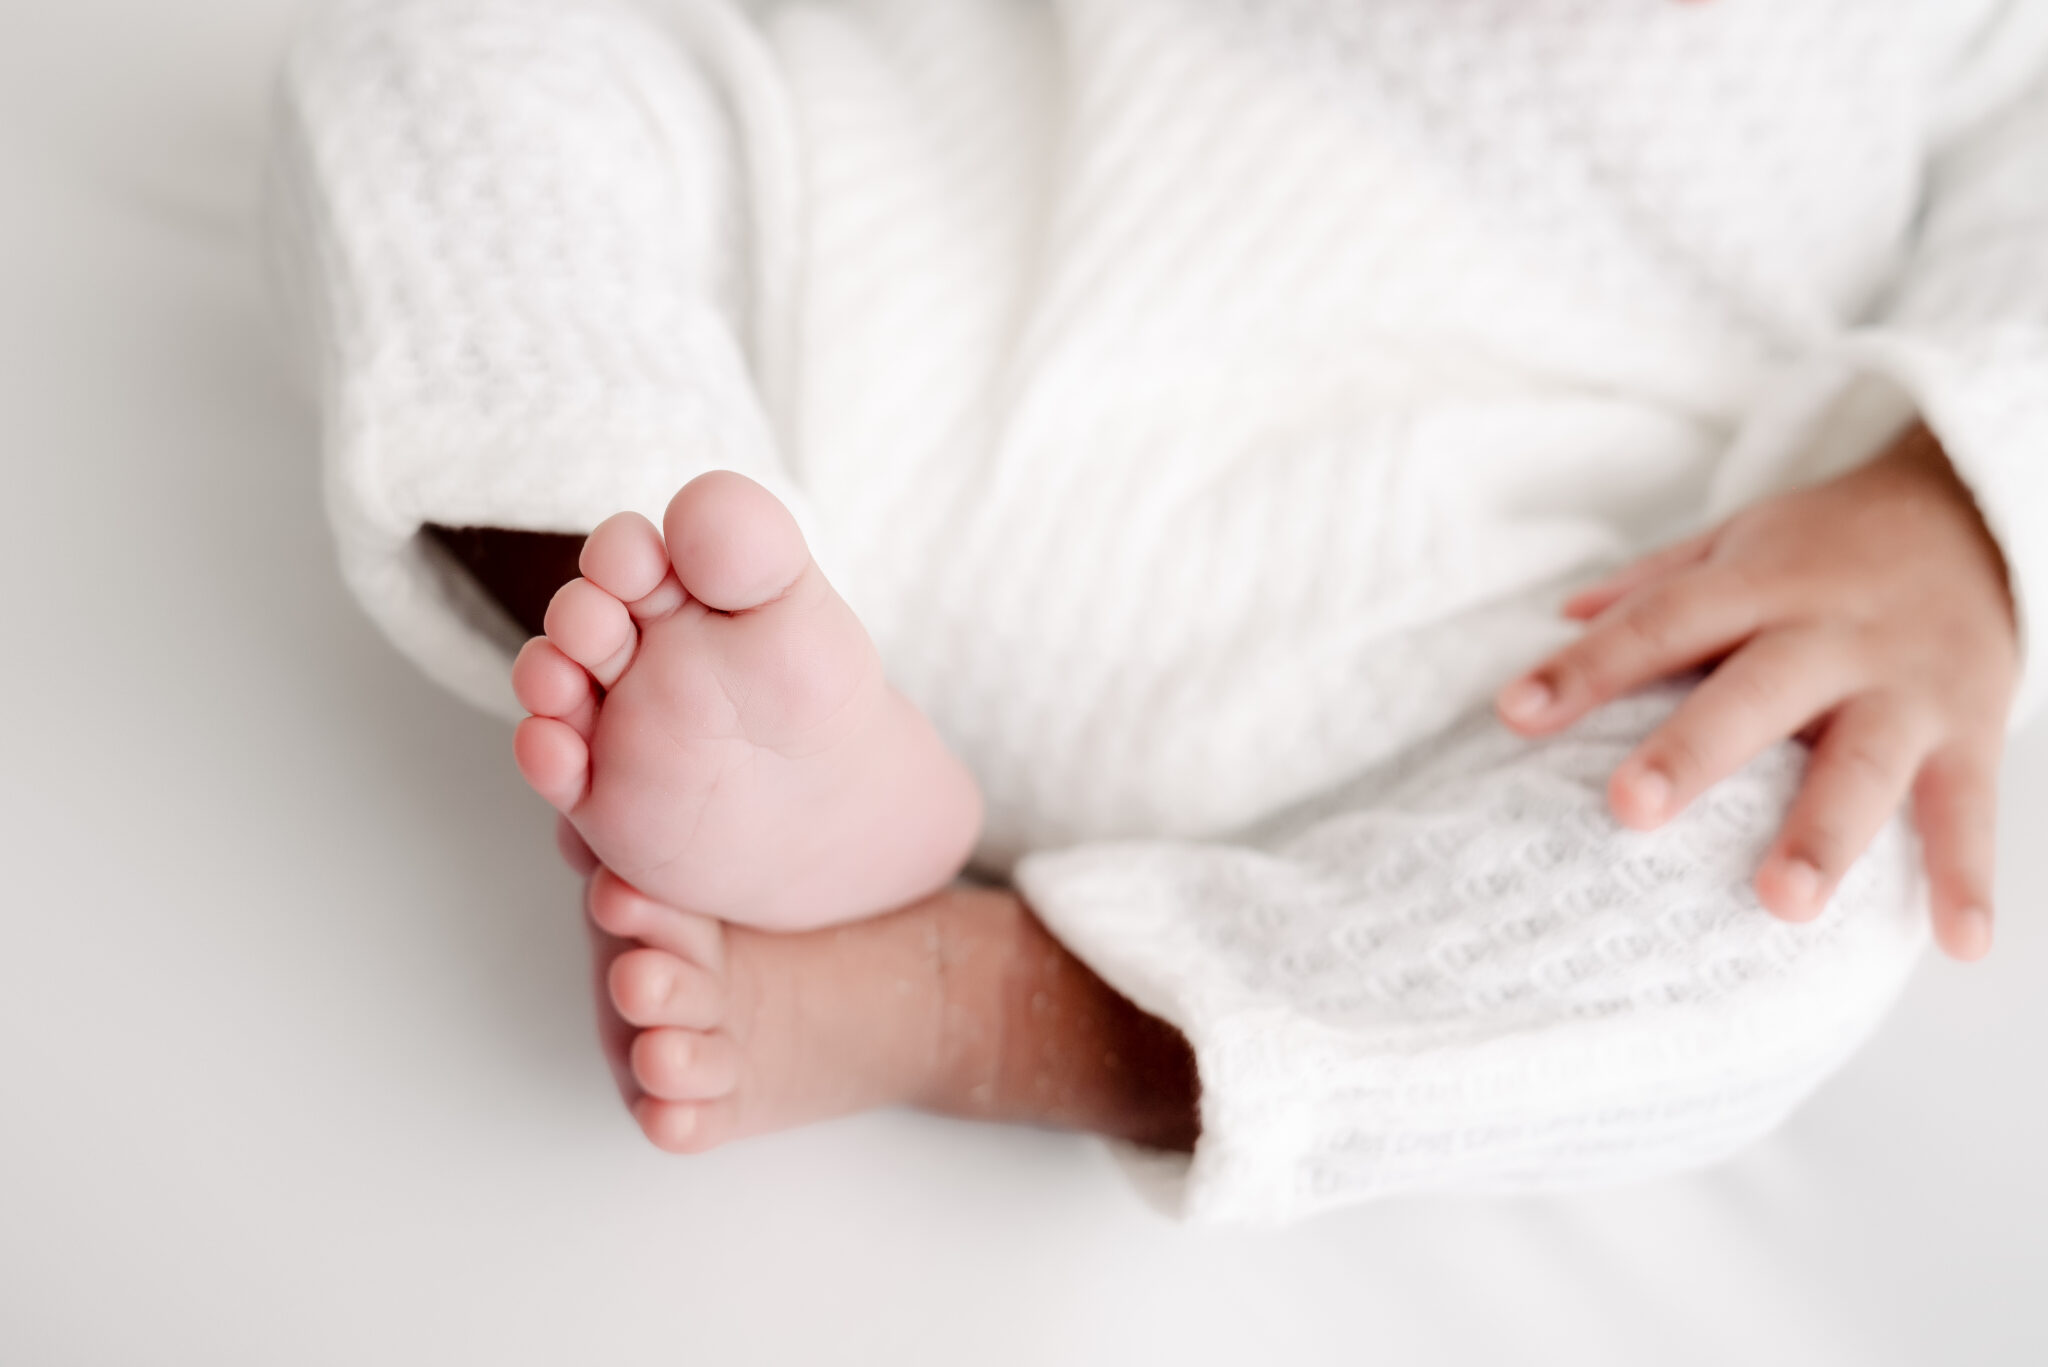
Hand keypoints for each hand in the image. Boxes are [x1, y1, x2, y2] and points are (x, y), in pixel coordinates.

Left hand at [1494, 422, 2017, 960]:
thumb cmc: (1831, 544)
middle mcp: (1832, 634)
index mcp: (1760, 583)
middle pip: (1756, 693)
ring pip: (1864, 762)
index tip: (1517, 713)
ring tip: (1782, 903)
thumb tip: (1561, 617)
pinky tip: (1957, 941)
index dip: (1588, 667)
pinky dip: (1967, 877)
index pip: (1660, 623)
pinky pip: (1969, 809)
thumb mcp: (1740, 540)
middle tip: (1630, 808)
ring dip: (1825, 833)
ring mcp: (1906, 686)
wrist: (1977, 511)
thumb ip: (1654, 586)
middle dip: (1695, 752)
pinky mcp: (1970, 730)